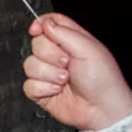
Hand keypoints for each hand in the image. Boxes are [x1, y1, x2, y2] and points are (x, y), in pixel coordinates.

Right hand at [22, 13, 131, 131]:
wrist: (102, 109)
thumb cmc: (103, 78)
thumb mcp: (88, 49)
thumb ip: (65, 33)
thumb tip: (44, 22)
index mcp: (71, 40)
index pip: (49, 23)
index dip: (40, 24)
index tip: (37, 30)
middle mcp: (57, 55)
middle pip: (36, 44)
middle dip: (50, 55)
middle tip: (67, 64)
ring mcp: (47, 74)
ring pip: (29, 65)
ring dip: (48, 74)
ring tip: (65, 81)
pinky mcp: (41, 91)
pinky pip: (28, 85)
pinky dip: (43, 88)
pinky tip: (57, 92)